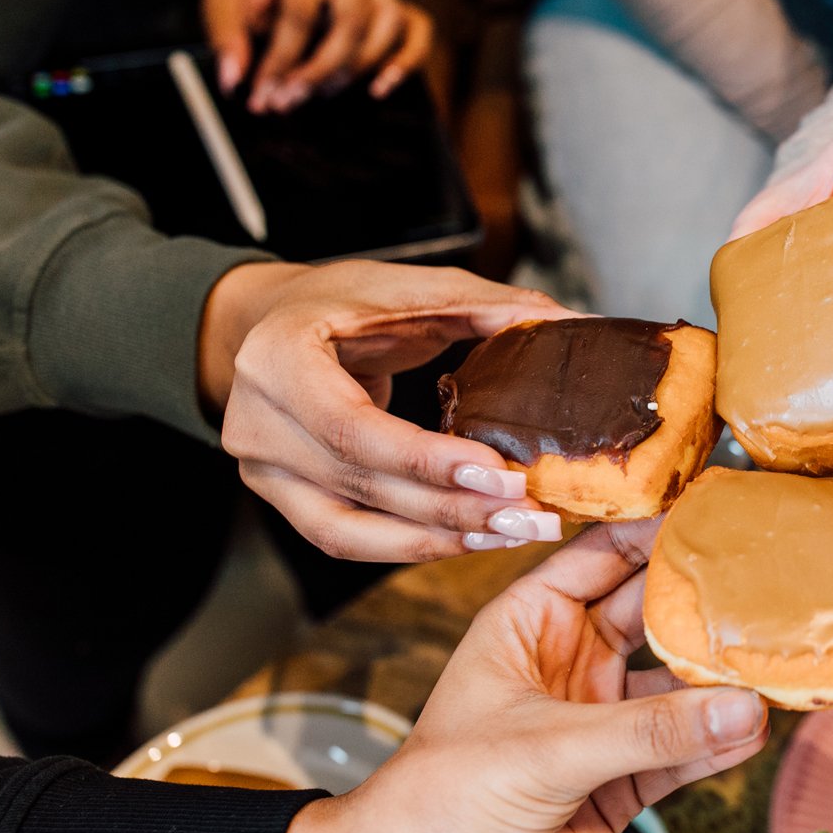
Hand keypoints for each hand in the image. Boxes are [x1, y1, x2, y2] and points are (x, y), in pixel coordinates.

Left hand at [202, 0, 433, 112]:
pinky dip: (406, 61)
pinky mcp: (393, 4)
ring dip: (353, 70)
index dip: (280, 60)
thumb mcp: (223, 5)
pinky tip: (380, 88)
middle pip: (350, 22)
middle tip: (290, 101)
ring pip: (384, 28)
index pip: (300, 12)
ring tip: (320, 92)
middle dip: (319, 70)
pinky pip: (418, 30)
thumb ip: (225, 36)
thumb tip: (235, 78)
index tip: (261, 95)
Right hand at [210, 259, 576, 561]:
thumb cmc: (340, 301)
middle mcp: (255, 421)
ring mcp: (260, 468)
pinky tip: (466, 538)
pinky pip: (345, 538)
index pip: (352, 428)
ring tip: (509, 534)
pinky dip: (409, 544)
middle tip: (531, 515)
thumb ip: (490, 305)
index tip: (502, 474)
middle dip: (453, 508)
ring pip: (351, 529)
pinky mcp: (278, 497)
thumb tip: (576, 324)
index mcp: (278, 358)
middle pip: (361, 484)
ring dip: (436, 539)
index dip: (427, 460)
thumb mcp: (409, 289)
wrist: (270, 322)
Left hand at [275, 519, 768, 832]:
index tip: (728, 512)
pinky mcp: (614, 786)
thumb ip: (648, 732)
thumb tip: (742, 707)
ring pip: (677, 691)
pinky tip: (756, 731)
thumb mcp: (544, 752)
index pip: (605, 554)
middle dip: (711, 604)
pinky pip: (679, 754)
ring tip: (788, 665)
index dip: (661, 529)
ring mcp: (593, 726)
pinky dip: (717, 746)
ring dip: (726, 683)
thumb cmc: (435, 806)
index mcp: (527, 624)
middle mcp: (565, 665)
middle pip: (655, 615)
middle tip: (782, 586)